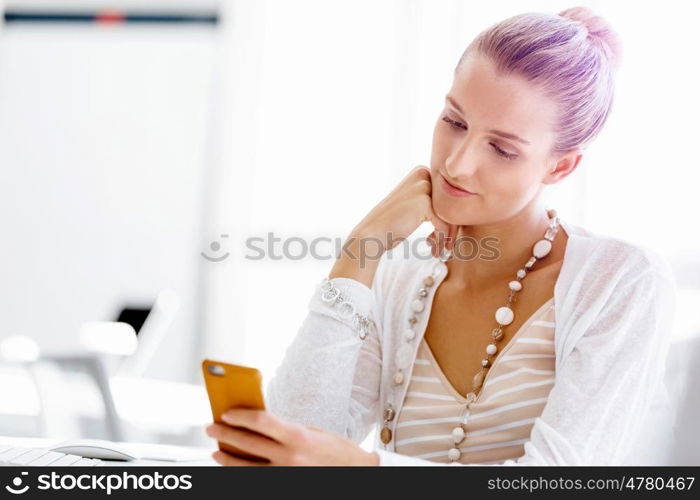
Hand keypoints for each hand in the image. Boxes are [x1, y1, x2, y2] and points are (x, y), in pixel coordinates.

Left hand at [205, 408, 379, 465]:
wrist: (355, 472)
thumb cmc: (335, 449)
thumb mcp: (312, 431)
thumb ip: (285, 428)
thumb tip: (257, 423)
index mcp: (298, 437)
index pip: (261, 422)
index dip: (240, 416)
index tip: (225, 412)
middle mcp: (290, 458)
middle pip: (249, 444)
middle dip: (226, 434)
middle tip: (211, 427)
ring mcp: (286, 476)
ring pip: (247, 468)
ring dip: (228, 458)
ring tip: (216, 451)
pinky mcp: (285, 486)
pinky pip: (257, 480)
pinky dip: (243, 474)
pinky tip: (234, 468)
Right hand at [353, 165, 456, 257]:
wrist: (372, 234)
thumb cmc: (393, 224)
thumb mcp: (414, 205)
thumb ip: (434, 199)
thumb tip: (462, 208)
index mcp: (422, 171)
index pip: (449, 196)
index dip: (450, 219)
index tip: (444, 239)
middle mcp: (423, 174)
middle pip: (453, 203)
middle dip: (452, 228)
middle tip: (445, 247)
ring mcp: (423, 187)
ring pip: (451, 214)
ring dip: (448, 236)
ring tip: (441, 251)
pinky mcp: (424, 202)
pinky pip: (444, 224)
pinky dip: (442, 239)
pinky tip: (434, 250)